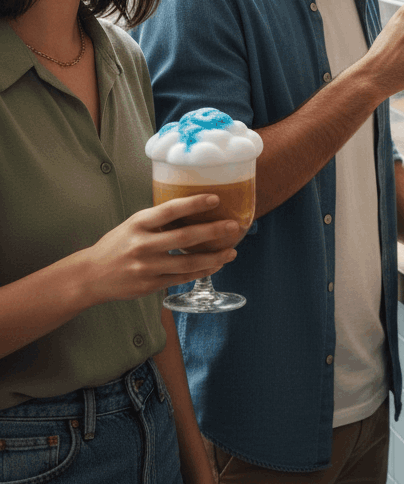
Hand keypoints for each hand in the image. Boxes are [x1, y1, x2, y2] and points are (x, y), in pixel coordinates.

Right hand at [80, 195, 244, 303]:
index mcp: (138, 223)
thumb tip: (194, 210)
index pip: (170, 210)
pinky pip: (183, 277)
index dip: (194, 203)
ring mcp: (147, 267)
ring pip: (188, 263)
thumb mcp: (133, 225)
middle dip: (213, 231)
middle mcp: (142, 244)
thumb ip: (159, 220)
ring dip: (214, 257)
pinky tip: (216, 265)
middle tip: (234, 226)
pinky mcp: (151, 285)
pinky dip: (202, 271)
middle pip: (185, 237)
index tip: (215, 199)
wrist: (90, 276)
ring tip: (232, 251)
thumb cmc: (117, 245)